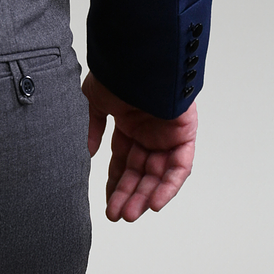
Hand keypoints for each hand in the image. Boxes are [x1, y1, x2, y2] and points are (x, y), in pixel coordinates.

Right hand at [82, 71, 197, 221]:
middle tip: (116, 215)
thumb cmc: (115, 72)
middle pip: (139, 171)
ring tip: (129, 214)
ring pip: (157, 174)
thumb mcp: (94, 100)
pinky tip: (153, 203)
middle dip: (127, 194)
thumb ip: (92, 127)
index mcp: (128, 123)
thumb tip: (88, 152)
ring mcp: (167, 134)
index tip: (107, 203)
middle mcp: (149, 131)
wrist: (136, 57)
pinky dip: (168, 186)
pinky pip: (179, 167)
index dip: (115, 182)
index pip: (122, 160)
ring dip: (144, 196)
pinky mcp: (184, 135)